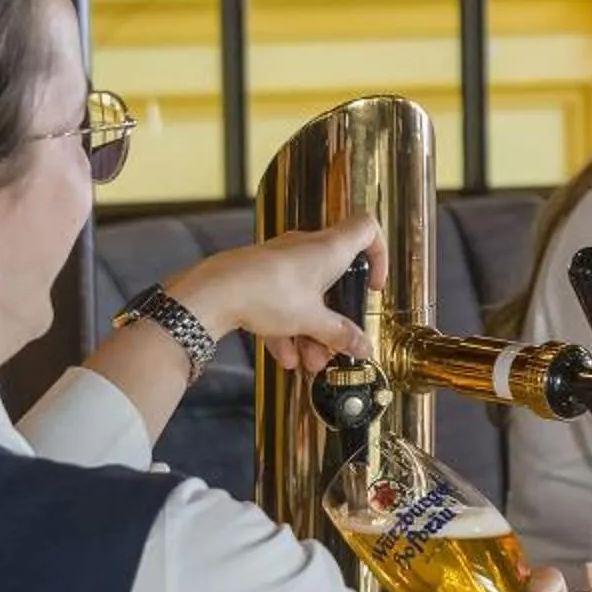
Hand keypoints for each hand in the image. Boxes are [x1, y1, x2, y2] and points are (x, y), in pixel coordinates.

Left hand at [165, 216, 383, 375]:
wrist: (211, 294)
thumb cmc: (263, 292)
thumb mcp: (311, 320)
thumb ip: (340, 334)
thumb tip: (362, 346)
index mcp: (328, 249)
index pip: (367, 229)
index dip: (379, 254)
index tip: (373, 284)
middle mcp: (305, 249)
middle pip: (335, 278)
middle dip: (337, 316)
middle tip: (338, 343)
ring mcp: (280, 262)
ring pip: (307, 295)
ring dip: (312, 331)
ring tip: (310, 362)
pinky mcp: (258, 276)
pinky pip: (281, 302)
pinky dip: (287, 329)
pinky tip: (285, 357)